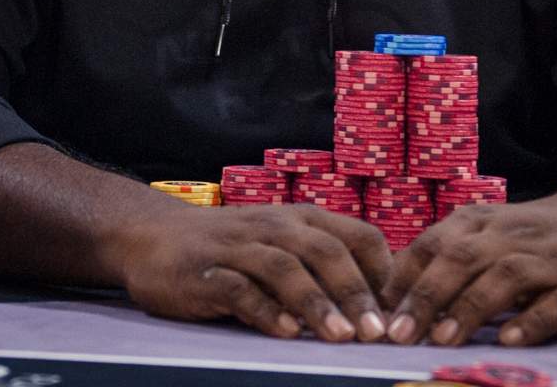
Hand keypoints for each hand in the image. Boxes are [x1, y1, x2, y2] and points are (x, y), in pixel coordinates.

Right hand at [112, 203, 392, 342]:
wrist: (152, 236)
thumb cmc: (231, 247)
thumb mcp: (280, 244)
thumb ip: (321, 266)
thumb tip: (379, 306)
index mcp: (302, 219)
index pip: (358, 235)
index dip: (384, 271)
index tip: (403, 310)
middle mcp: (275, 225)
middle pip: (326, 251)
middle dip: (356, 292)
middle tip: (378, 332)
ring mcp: (239, 247)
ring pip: (286, 268)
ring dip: (317, 303)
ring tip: (341, 337)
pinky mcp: (206, 271)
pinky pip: (240, 289)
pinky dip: (265, 310)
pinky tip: (285, 332)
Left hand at [381, 188, 556, 346]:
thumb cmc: (530, 236)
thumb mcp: (485, 232)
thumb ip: (443, 258)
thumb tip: (387, 296)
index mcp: (480, 221)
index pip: (434, 243)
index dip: (403, 277)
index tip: (376, 312)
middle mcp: (511, 236)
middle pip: (463, 257)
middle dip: (427, 296)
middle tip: (399, 333)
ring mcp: (548, 261)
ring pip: (505, 276)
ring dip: (470, 308)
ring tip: (443, 340)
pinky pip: (555, 303)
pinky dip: (530, 321)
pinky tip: (507, 341)